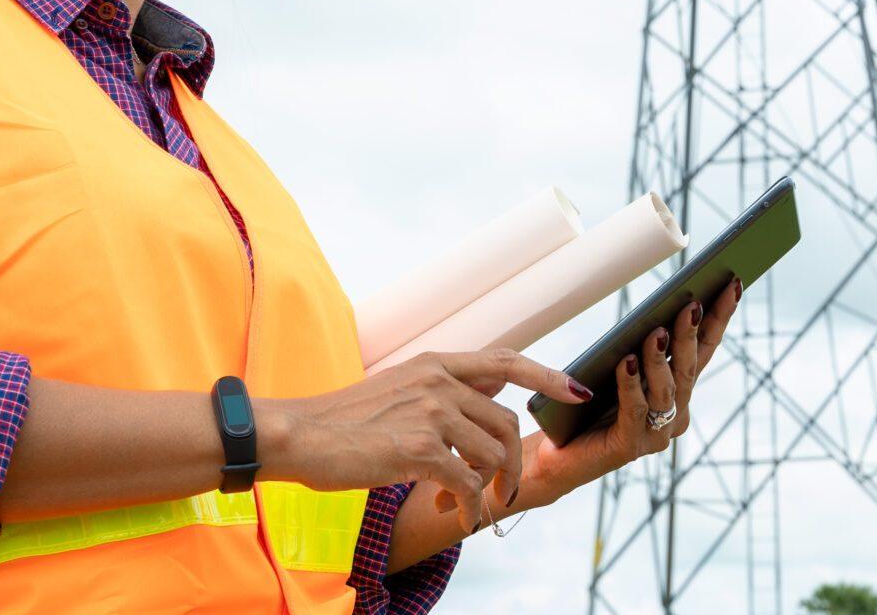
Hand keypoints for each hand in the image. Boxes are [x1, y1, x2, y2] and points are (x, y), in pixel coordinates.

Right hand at [258, 349, 590, 533]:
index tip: (576, 391)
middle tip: (507, 489)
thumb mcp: (399, 387)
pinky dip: (472, 506)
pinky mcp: (419, 449)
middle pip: (506, 422)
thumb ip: (444, 387)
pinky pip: (468, 484)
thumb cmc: (345, 420)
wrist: (300, 434)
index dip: (547, 375)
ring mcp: (430, 413)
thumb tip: (492, 390)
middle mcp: (437, 381)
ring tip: (472, 505)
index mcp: (435, 363)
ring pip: (492, 455)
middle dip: (515, 462)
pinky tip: (460, 516)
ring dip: (492, 488)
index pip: (506, 360)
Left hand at [514, 275, 742, 512]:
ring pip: (666, 390)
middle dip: (692, 334)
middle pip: (689, 369)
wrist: (554, 452)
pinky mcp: (628, 447)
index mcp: (677, 393)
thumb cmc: (587, 403)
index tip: (732, 284)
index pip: (703, 350)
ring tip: (655, 331)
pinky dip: (630, 384)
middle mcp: (673, 416)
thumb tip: (655, 313)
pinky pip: (634, 410)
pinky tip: (626, 361)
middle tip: (692, 304)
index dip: (719, 318)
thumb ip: (639, 348)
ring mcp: (653, 435)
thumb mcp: (618, 366)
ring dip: (660, 359)